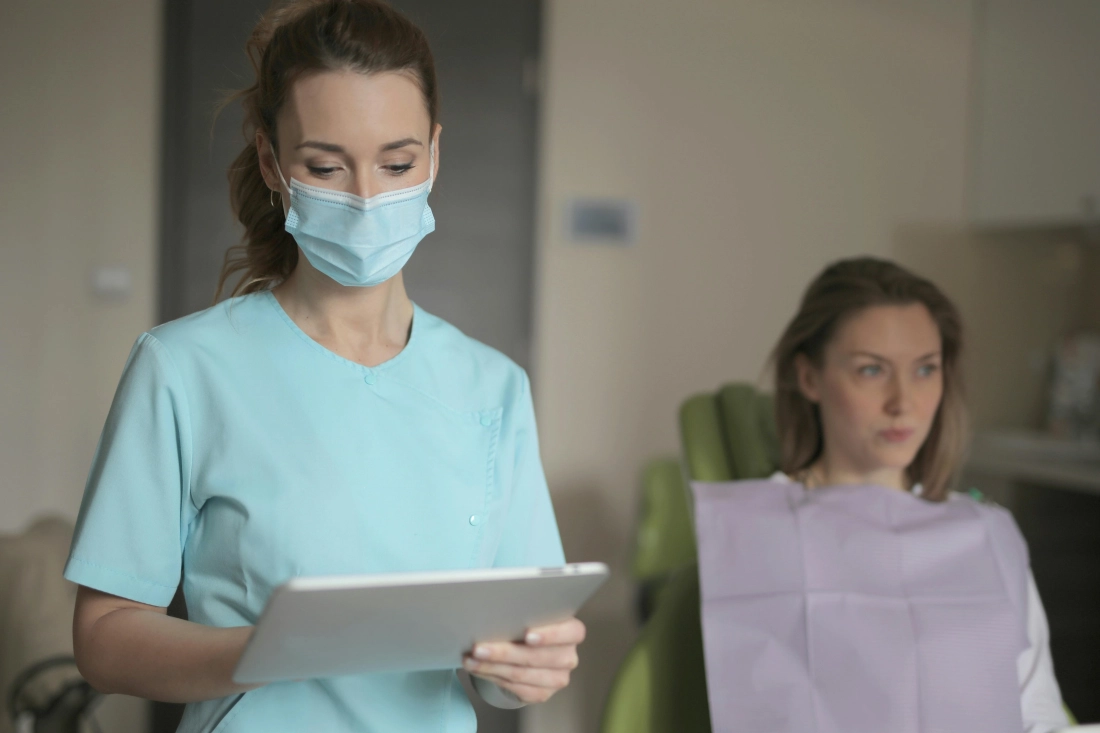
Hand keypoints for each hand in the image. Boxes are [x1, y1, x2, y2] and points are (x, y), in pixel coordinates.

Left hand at [463, 617, 585, 703]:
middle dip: (504, 652)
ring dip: (491, 666)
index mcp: (572, 632)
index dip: (550, 635)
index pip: (570, 632)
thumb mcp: (532, 614)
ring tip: (471, 659)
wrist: (531, 650)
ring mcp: (557, 678)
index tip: (527, 635)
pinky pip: (514, 687)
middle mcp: (568, 657)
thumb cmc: (529, 624)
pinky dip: (492, 677)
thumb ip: (524, 613)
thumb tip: (497, 612)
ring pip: (521, 674)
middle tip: (478, 648)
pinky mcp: (542, 694)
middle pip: (536, 656)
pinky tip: (478, 668)